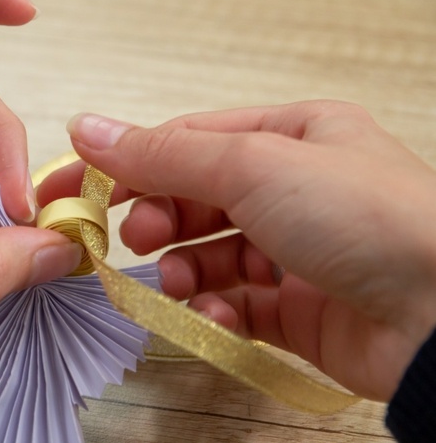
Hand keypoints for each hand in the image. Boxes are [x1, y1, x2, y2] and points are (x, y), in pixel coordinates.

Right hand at [37, 100, 435, 400]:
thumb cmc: (362, 215)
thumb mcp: (251, 164)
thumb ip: (162, 154)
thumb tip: (88, 129)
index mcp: (294, 134)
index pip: (190, 142)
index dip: (130, 162)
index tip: (79, 186)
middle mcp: (296, 188)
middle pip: (197, 199)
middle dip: (159, 218)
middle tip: (131, 237)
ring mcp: (297, 250)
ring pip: (211, 254)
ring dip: (183, 268)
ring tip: (174, 281)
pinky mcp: (299, 309)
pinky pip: (236, 304)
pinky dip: (214, 309)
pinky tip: (212, 313)